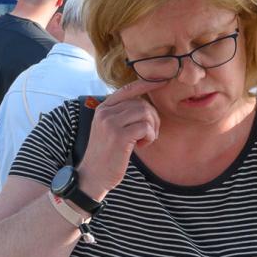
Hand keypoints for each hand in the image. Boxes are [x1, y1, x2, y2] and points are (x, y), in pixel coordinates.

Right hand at [77, 80, 163, 199]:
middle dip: (153, 118)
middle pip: (141, 103)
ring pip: (145, 113)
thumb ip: (122, 114)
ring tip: (145, 140)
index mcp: (103, 108)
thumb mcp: (110, 129)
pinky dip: (150, 136)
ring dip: (152, 128)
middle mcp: (105, 112)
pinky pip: (146, 127)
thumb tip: (145, 103)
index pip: (128, 89)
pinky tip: (142, 145)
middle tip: (150, 133)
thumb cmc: (107, 153)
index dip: (146, 84)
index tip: (163, 80)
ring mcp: (111, 123)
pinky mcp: (119, 136)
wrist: (93, 175)